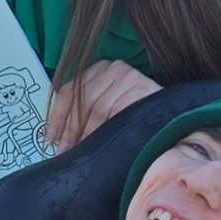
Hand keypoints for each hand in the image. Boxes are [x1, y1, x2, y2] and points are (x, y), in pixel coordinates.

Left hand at [45, 60, 161, 150]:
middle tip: (66, 151)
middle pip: (81, 102)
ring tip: (84, 151)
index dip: (57, 117)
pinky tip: (104, 142)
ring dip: (87, 134)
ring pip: (97, 109)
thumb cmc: (133, 116)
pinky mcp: (141, 86)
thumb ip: (83, 114)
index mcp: (98, 69)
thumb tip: (56, 137)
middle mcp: (112, 68)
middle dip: (71, 130)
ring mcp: (127, 76)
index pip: (68, 91)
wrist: (170, 120)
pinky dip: (106, 130)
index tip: (51, 138)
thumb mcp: (104, 109)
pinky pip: (115, 112)